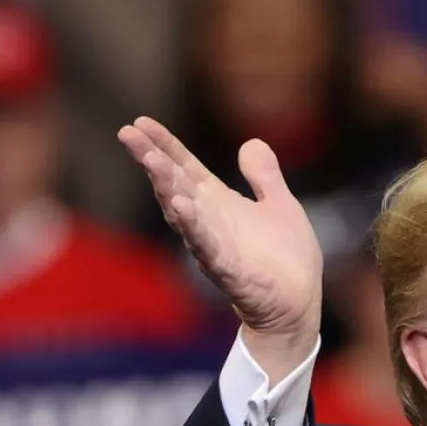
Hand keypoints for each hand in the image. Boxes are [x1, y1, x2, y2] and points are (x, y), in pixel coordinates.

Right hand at [117, 116, 322, 381]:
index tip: (140, 121)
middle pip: (175, 184)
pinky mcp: (229, 270)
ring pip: (183, 212)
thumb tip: (251, 143)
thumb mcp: (281, 206)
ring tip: (150, 160)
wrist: (298, 304)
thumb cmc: (288, 259)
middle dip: (152, 159)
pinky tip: (181, 206)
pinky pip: (206, 246)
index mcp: (221, 203)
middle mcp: (210, 221)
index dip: (165, 145)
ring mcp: (215, 245)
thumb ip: (264, 176)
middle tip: (128, 133)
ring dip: (165, 187)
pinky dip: (194, 226)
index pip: (186, 167)